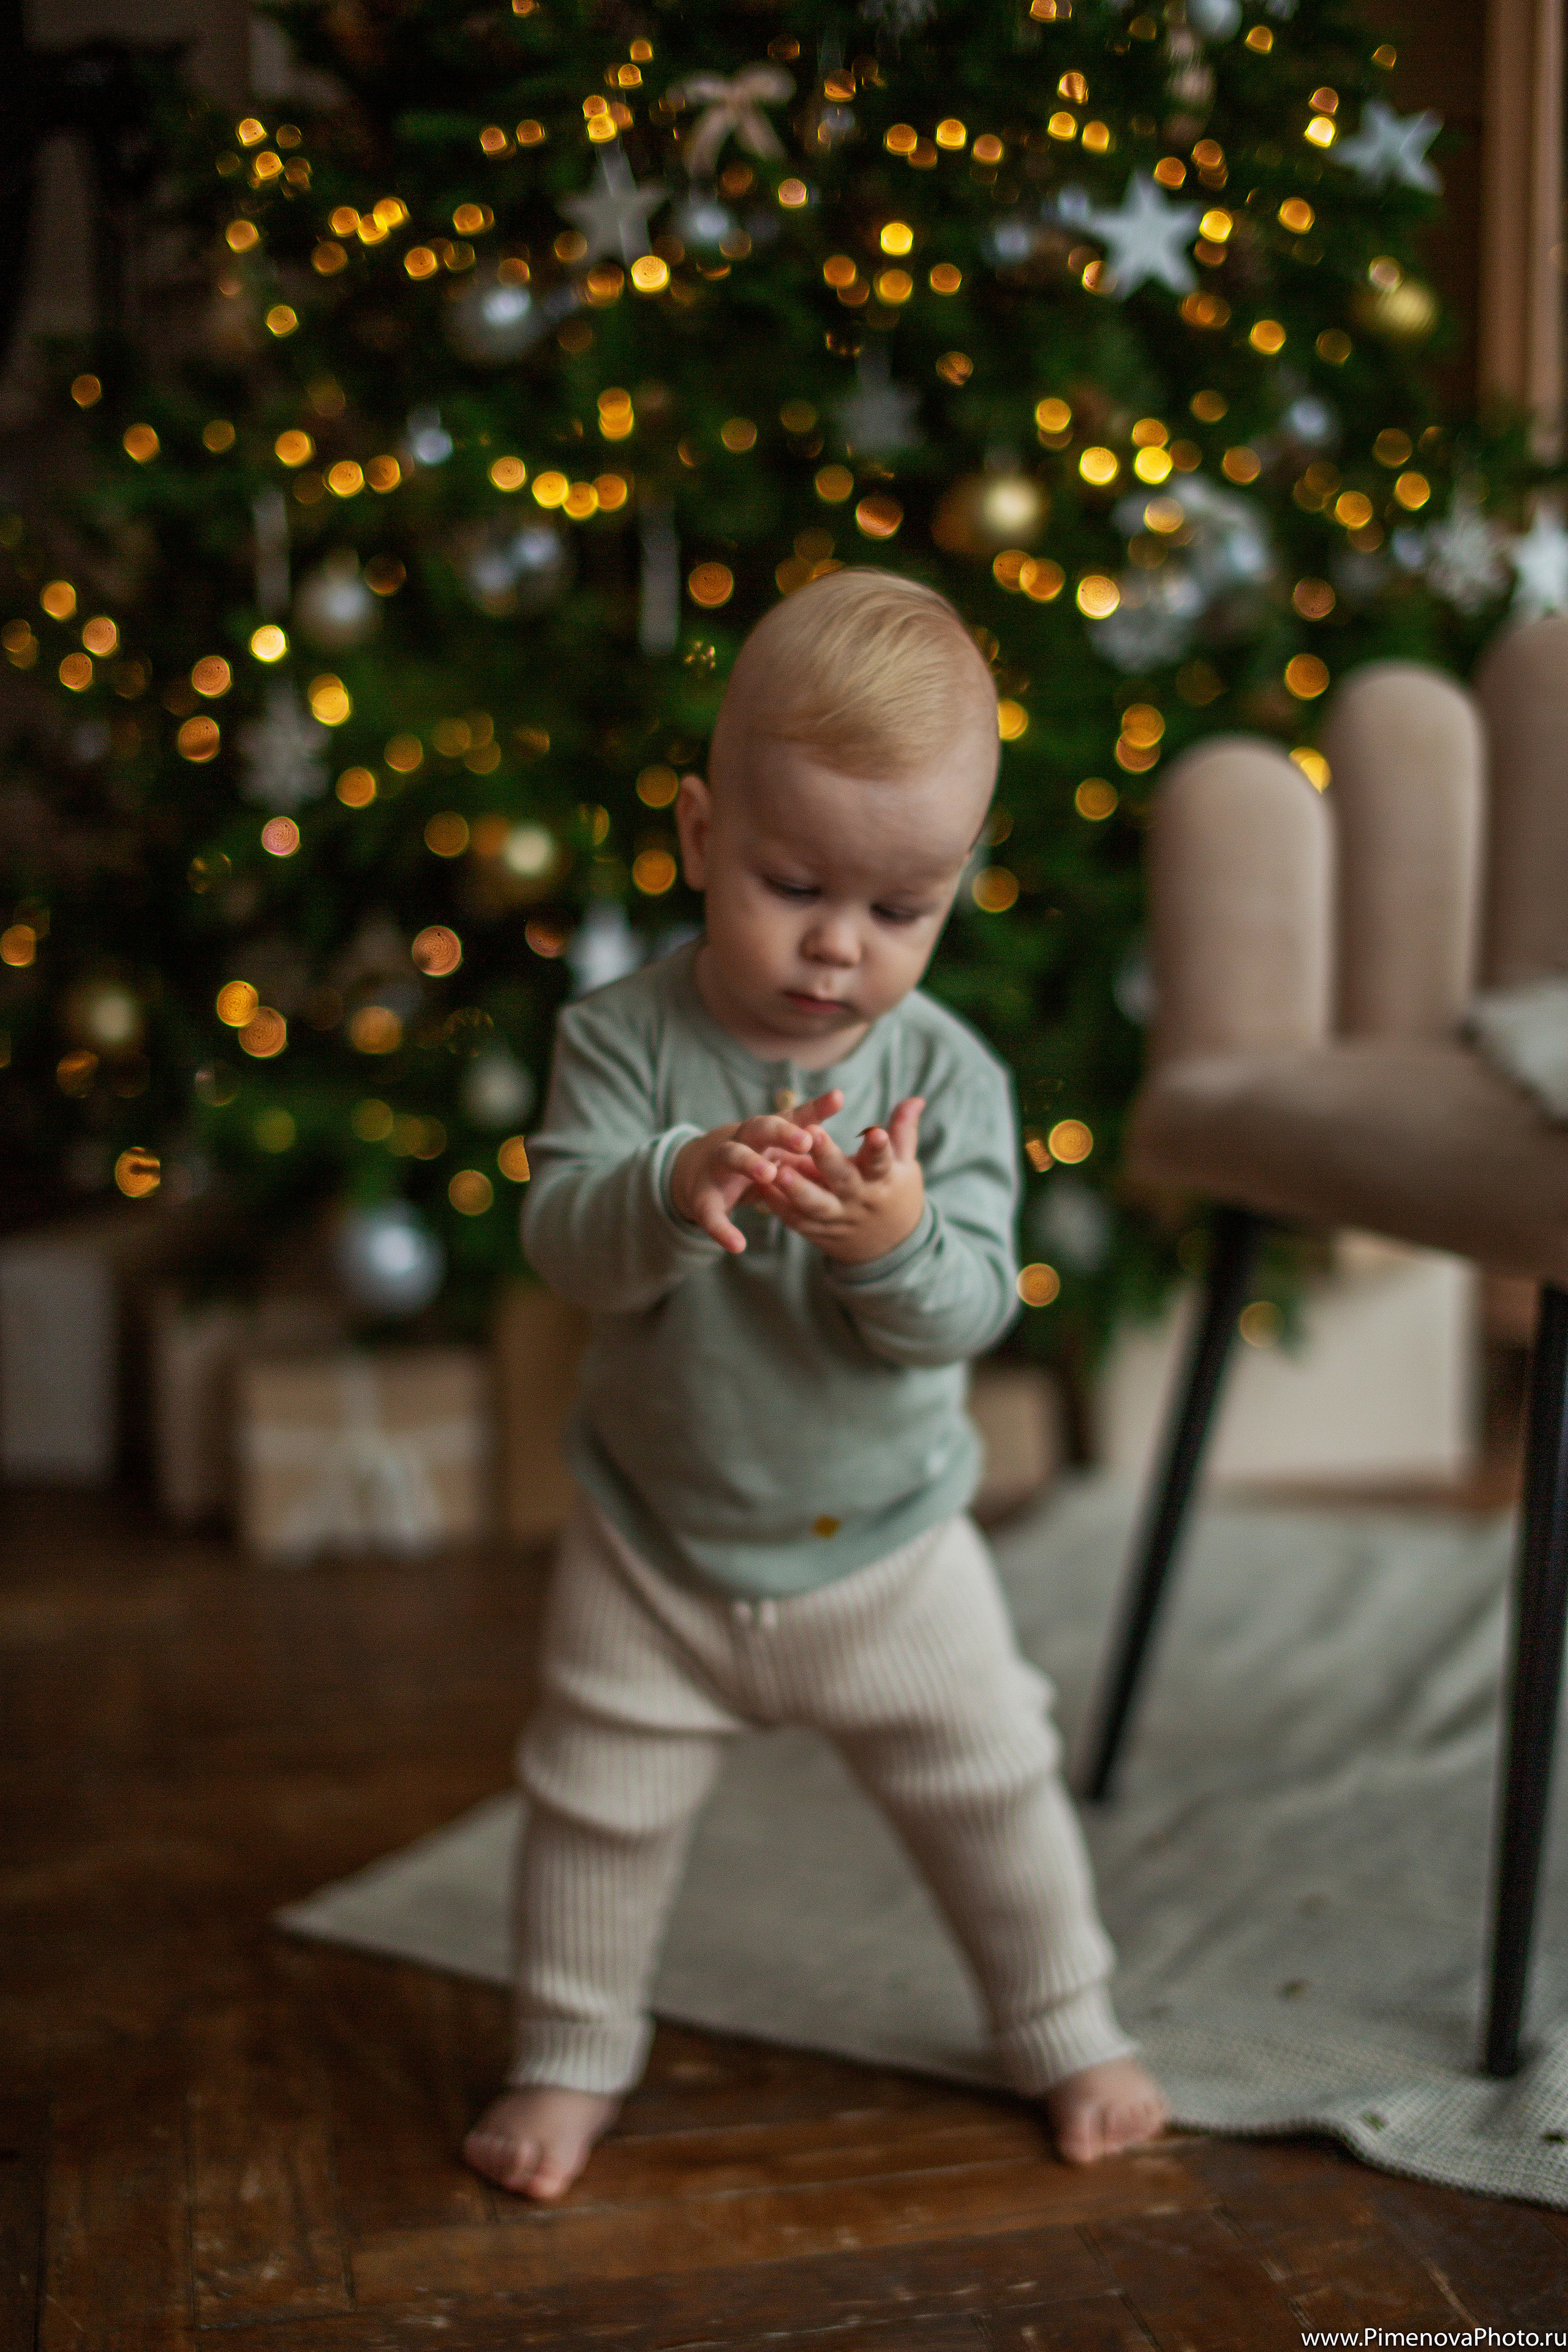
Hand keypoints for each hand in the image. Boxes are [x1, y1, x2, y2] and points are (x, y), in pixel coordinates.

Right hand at [669, 1091, 839, 1253]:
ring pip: (732, 1156)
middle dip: (781, 1132)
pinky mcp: (704, 1196)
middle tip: (805, 1141)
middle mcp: (743, 1140)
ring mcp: (720, 1165)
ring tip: (769, 1174)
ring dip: (749, 1163)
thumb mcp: (781, 1143)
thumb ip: (808, 1126)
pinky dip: (722, 1228)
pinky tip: (737, 1245)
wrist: (700, 1173)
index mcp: (766, 1130)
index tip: (839, 1101)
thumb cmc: (754, 1153)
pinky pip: (710, 1212)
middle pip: (759, 1127)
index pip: (792, 1114)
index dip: (814, 1109)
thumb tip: (848, 1104)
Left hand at [748, 1096, 925, 1264]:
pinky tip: (761, 1184)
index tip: (875, 1132)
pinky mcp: (818, 1232)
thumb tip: (916, 1098)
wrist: (889, 1247)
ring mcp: (838, 1218)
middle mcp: (859, 1199)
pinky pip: (796, 1219)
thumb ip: (903, 1130)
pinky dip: (779, 1204)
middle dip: (827, 1157)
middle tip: (811, 1132)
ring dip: (796, 1188)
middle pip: (843, 1180)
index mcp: (883, 1179)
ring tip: (778, 1169)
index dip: (880, 1148)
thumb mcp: (904, 1164)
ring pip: (815, 1205)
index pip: (882, 1162)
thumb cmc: (893, 1192)